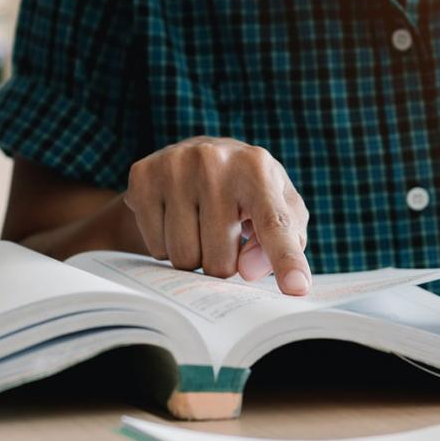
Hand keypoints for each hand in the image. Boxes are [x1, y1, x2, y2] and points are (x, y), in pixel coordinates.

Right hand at [124, 137, 311, 294]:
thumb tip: (248, 270)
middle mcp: (214, 162)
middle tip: (223, 235)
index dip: (286, 260)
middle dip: (222, 263)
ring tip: (200, 225)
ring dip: (194, 256)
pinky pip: (155, 248)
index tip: (296, 287)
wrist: (200, 153)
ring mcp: (174, 167)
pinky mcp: (143, 177)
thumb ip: (284, 242)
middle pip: (219, 262)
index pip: (275, 225)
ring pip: (184, 259)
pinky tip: (175, 218)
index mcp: (257, 169)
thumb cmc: (249, 189)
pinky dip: (166, 245)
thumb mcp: (280, 207)